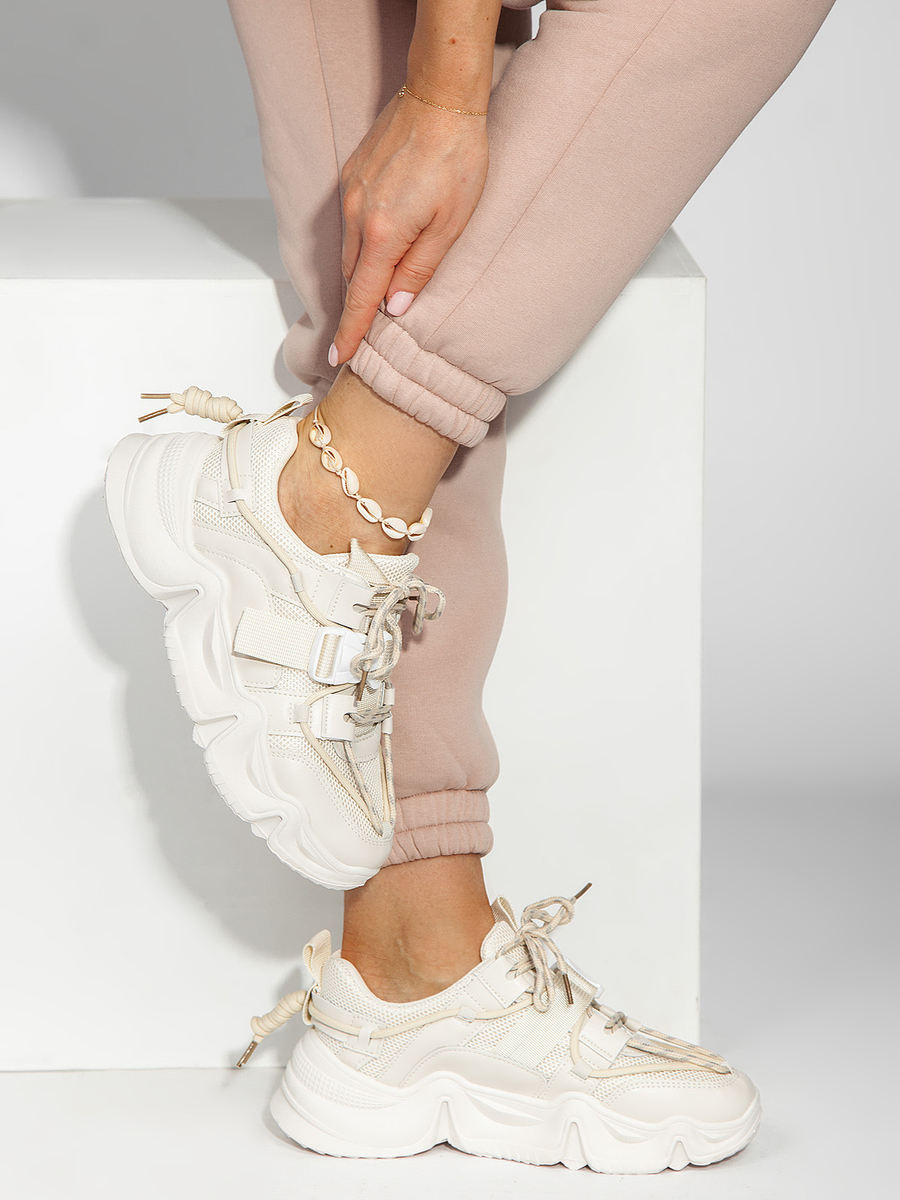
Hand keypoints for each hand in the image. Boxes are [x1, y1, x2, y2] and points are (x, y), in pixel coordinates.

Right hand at [332, 93, 488, 364]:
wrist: (440, 96)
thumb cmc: (457, 158)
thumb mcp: (451, 225)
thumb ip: (421, 269)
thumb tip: (397, 308)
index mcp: (383, 233)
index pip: (362, 297)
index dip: (351, 331)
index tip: (339, 357)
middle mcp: (357, 215)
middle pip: (353, 277)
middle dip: (358, 306)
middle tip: (363, 335)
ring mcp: (350, 193)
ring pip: (349, 251)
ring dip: (361, 275)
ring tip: (374, 295)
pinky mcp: (352, 176)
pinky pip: (349, 225)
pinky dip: (360, 245)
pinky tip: (378, 248)